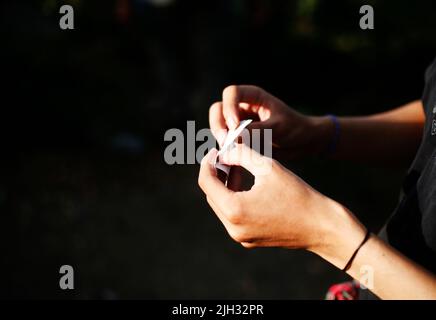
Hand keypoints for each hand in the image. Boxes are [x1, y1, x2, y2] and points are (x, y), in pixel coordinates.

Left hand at [198, 144, 366, 269]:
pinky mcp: (250, 240)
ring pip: (222, 206)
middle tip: (228, 156)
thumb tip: (224, 151)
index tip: (215, 151)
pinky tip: (247, 185)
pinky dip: (235, 199)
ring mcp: (241, 236)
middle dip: (217, 174)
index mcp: (234, 210)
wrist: (322, 227)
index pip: (206, 183)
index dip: (208, 163)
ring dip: (226, 186)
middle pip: (212, 195)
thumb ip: (241, 154)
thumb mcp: (268, 167)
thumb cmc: (297, 194)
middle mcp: (233, 228)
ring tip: (239, 167)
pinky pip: (234, 216)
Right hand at [209, 85, 332, 157]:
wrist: (303, 143)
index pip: (231, 93)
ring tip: (231, 153)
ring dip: (221, 139)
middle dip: (219, 126)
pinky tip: (232, 160)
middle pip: (218, 109)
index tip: (235, 126)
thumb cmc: (295, 129)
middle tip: (227, 142)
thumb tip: (233, 137)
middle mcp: (242, 107)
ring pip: (219, 127)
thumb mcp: (278, 128)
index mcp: (253, 97)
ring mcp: (238, 123)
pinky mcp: (239, 138)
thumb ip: (257, 131)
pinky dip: (226, 150)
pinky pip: (225, 142)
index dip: (229, 108)